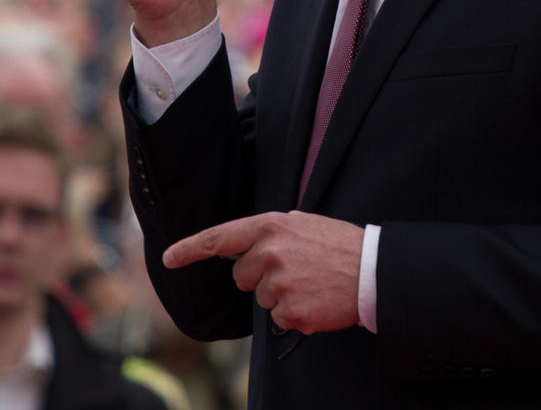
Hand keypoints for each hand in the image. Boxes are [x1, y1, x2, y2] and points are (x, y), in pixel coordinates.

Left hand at [164, 212, 363, 334]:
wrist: (372, 271)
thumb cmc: (338, 245)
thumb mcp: (302, 223)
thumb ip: (270, 232)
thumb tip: (247, 247)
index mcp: (269, 227)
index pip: (220, 238)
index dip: (189, 249)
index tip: (168, 258)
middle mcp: (269, 253)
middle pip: (242, 277)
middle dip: (260, 277)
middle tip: (294, 269)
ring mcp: (279, 284)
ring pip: (261, 299)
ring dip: (281, 296)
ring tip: (310, 282)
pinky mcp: (291, 311)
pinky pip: (279, 318)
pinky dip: (295, 314)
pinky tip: (315, 300)